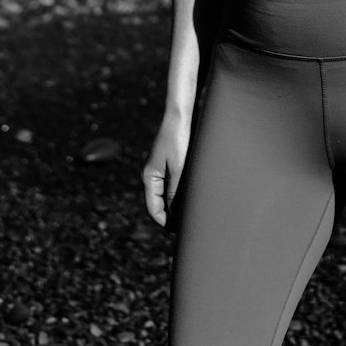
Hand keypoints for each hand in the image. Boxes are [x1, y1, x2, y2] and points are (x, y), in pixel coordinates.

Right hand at [142, 112, 192, 228]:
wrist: (181, 113)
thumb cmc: (179, 138)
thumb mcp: (178, 168)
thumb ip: (174, 193)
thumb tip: (174, 217)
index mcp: (150, 178)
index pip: (154, 210)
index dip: (166, 224)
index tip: (182, 232)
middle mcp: (154, 175)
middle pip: (160, 205)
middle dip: (173, 217)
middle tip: (191, 225)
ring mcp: (162, 169)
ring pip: (169, 195)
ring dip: (179, 205)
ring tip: (196, 213)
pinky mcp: (172, 162)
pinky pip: (175, 185)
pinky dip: (183, 193)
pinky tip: (196, 195)